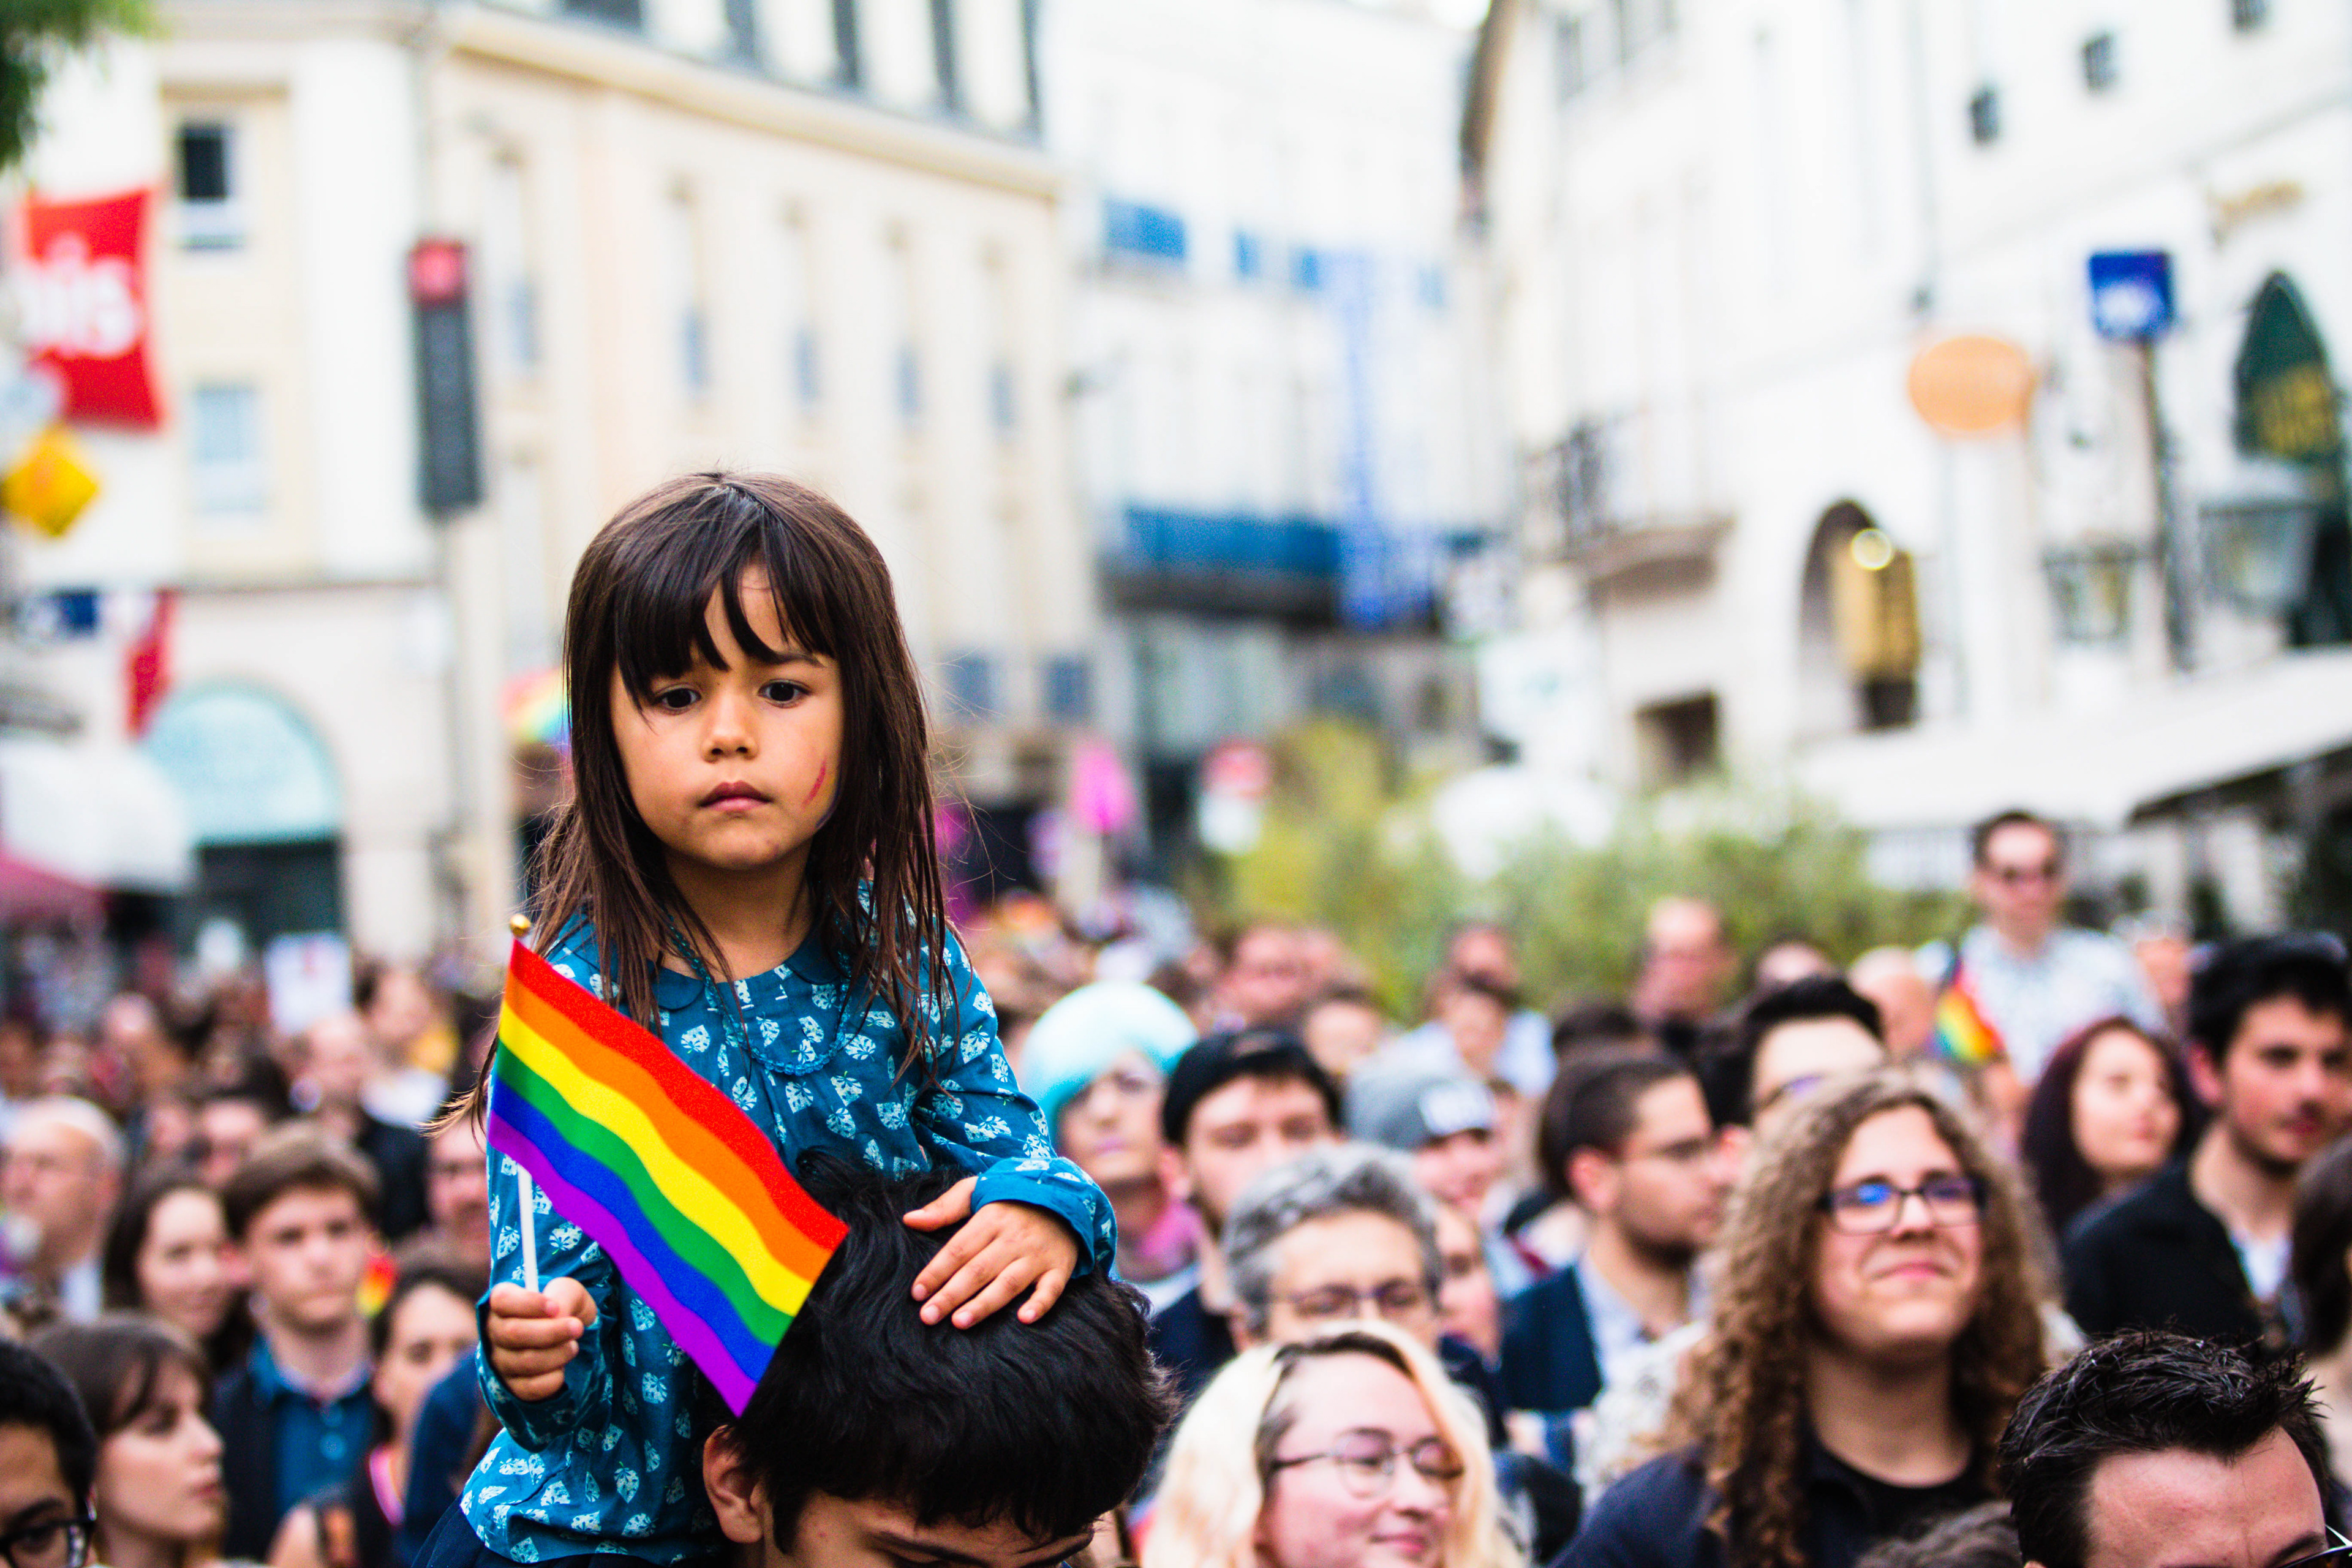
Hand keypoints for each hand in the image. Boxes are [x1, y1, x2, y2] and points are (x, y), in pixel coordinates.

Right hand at [486, 1278, 597, 1400]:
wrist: (570, 1338)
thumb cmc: (564, 1309)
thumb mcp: (568, 1292)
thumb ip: (563, 1296)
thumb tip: (558, 1315)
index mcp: (502, 1303)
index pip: (501, 1300)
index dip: (528, 1303)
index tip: (555, 1308)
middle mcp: (495, 1332)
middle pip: (513, 1332)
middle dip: (551, 1332)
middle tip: (577, 1328)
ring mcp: (500, 1361)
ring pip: (523, 1361)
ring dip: (556, 1355)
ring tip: (572, 1347)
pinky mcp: (512, 1386)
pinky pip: (529, 1388)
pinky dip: (552, 1379)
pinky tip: (562, 1369)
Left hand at [903, 1180, 1078, 1326]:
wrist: (1066, 1195)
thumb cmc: (1013, 1197)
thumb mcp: (978, 1189)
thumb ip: (945, 1206)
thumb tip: (909, 1220)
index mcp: (991, 1218)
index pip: (958, 1249)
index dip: (936, 1271)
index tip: (916, 1293)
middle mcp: (1013, 1238)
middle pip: (978, 1270)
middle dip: (951, 1294)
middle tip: (928, 1316)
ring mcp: (1038, 1254)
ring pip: (1008, 1283)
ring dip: (984, 1304)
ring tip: (960, 1322)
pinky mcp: (1059, 1267)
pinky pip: (1051, 1289)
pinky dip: (1040, 1304)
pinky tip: (1024, 1319)